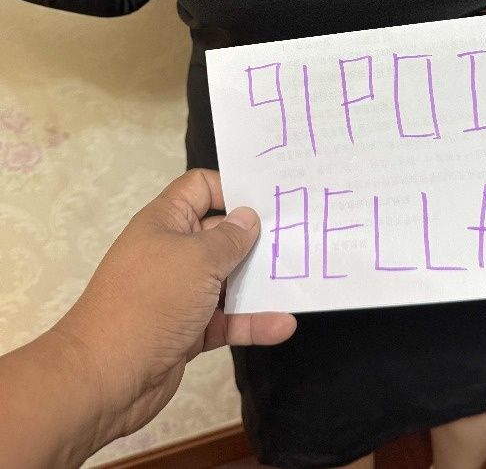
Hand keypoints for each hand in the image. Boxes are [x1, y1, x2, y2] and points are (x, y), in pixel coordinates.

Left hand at [48, 169, 296, 448]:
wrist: (105, 377)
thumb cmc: (150, 302)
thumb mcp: (197, 260)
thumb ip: (230, 238)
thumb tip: (249, 218)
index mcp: (166, 221)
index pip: (201, 188)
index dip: (233, 188)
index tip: (270, 197)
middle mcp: (173, 251)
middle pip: (221, 234)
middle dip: (256, 237)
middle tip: (298, 236)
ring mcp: (180, 292)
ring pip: (228, 279)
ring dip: (260, 283)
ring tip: (299, 278)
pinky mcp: (188, 329)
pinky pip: (227, 318)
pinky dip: (252, 321)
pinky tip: (283, 324)